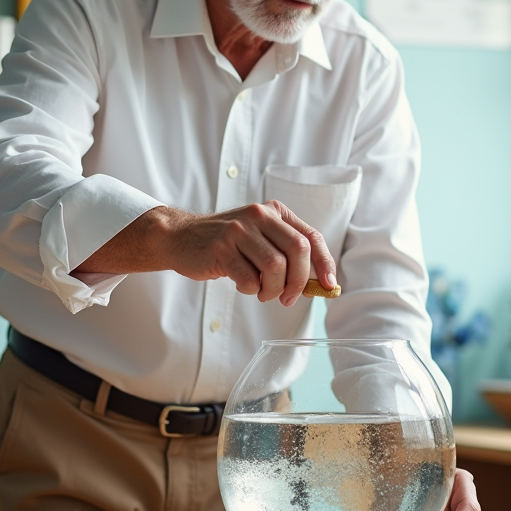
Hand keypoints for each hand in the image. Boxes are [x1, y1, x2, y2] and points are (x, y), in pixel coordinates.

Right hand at [164, 201, 335, 305]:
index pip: (311, 237)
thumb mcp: (259, 239)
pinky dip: (251, 290)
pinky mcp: (222, 249)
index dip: (325, 264)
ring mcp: (239, 230)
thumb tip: (318, 284)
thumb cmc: (226, 244)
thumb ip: (286, 256)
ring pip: (276, 267)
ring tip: (263, 293)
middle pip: (298, 250)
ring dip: (273, 289)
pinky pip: (250, 279)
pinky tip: (243, 285)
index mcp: (274, 212)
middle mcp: (259, 216)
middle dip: (299, 281)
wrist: (181, 238)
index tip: (329, 285)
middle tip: (289, 298)